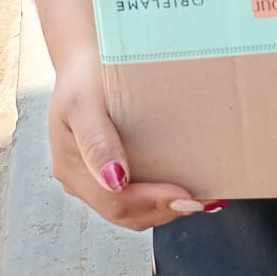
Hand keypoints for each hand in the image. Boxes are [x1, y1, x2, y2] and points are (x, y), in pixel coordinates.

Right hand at [49, 54, 208, 230]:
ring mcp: (97, 179)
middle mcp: (84, 181)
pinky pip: (138, 196)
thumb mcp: (84, 103)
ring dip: (166, 208)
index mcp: (73, 170)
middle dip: (165, 210)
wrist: (84, 61)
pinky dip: (163, 197)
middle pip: (127, 214)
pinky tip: (187, 187)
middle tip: (203, 200)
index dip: (153, 203)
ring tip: (202, 198)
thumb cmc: (83, 78)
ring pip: (134, 211)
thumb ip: (96, 141)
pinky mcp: (112, 173)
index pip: (115, 203)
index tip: (186, 194)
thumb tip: (115, 181)